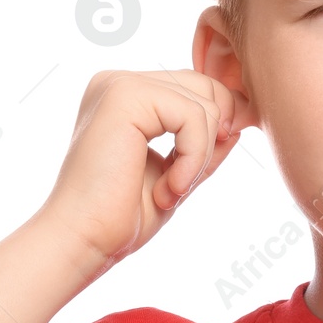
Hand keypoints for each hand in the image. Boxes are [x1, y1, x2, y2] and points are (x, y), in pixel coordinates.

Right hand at [40, 69, 244, 268]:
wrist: (82, 241)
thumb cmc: (120, 217)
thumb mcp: (178, 175)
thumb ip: (205, 145)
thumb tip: (240, 119)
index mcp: (125, 96)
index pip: (195, 89)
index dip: (215, 127)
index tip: (196, 174)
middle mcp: (117, 82)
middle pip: (205, 87)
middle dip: (211, 140)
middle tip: (182, 185)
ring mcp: (118, 85)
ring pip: (204, 103)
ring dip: (199, 157)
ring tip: (169, 191)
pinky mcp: (124, 97)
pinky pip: (192, 116)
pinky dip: (194, 158)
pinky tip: (170, 189)